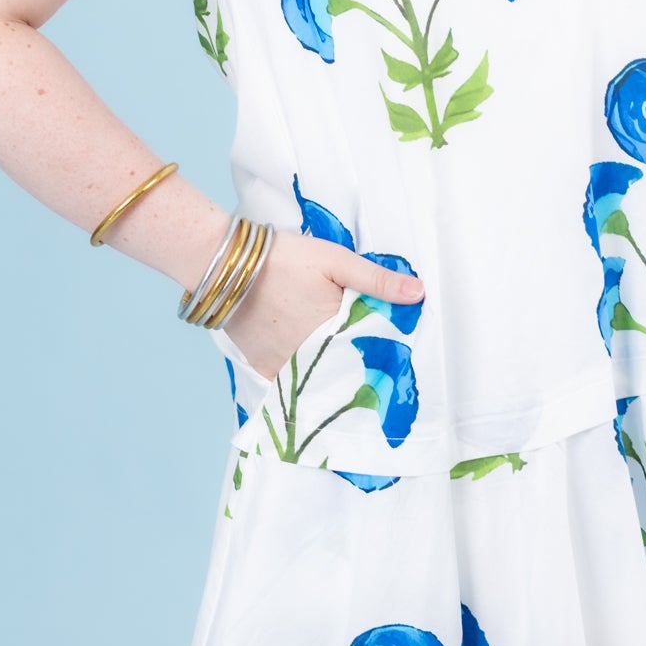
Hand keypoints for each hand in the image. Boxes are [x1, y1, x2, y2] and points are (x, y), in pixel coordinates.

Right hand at [222, 231, 423, 382]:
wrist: (227, 265)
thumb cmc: (285, 259)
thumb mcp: (336, 260)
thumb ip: (377, 279)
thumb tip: (419, 294)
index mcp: (335, 333)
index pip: (370, 354)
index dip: (382, 354)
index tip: (392, 358)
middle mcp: (311, 358)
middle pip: (345, 371)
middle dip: (359, 371)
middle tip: (372, 371)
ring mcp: (284, 366)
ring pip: (318, 381)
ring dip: (331, 378)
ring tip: (347, 376)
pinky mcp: (262, 368)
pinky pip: (288, 387)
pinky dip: (301, 384)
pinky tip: (313, 380)